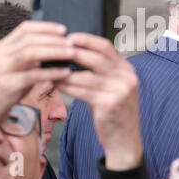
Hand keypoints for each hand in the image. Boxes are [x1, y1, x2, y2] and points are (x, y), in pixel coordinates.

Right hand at [0, 21, 73, 158]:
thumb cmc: (2, 91)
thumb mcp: (13, 69)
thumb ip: (29, 58)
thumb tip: (56, 48)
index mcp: (1, 48)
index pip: (24, 28)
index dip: (46, 27)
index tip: (63, 30)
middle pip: (29, 39)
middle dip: (54, 40)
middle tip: (72, 43)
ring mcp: (0, 70)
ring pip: (30, 53)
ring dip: (54, 52)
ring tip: (72, 54)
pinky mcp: (5, 87)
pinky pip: (33, 76)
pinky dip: (52, 73)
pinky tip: (65, 73)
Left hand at [56, 33, 141, 170]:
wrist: (124, 141)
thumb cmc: (114, 112)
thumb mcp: (113, 87)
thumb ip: (100, 71)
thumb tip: (73, 54)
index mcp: (127, 69)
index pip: (106, 47)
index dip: (87, 40)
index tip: (69, 37)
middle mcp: (127, 77)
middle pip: (96, 58)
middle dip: (73, 52)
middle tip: (54, 51)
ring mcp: (121, 91)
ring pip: (86, 76)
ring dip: (65, 72)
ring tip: (50, 69)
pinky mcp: (110, 105)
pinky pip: (83, 91)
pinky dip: (68, 87)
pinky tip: (57, 84)